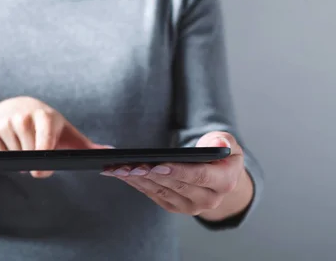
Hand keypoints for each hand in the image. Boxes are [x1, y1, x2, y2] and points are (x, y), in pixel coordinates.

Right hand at [0, 96, 105, 177]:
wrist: (14, 108)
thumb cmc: (47, 125)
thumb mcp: (66, 133)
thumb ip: (88, 147)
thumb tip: (113, 154)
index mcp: (45, 117)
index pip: (44, 143)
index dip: (43, 160)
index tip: (41, 171)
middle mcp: (24, 117)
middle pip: (27, 156)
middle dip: (31, 162)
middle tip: (34, 154)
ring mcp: (5, 121)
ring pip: (12, 156)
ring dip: (18, 160)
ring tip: (22, 147)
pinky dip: (3, 156)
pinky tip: (9, 145)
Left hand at [101, 132, 246, 216]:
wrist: (220, 176)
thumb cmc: (222, 154)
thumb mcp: (229, 143)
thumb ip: (225, 141)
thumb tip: (220, 143)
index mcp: (224, 182)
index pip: (199, 177)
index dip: (178, 171)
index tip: (157, 165)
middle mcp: (208, 200)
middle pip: (175, 186)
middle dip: (150, 174)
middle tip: (129, 165)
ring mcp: (190, 206)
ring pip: (160, 192)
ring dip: (138, 180)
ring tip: (119, 168)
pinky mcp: (175, 206)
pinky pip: (153, 195)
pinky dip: (136, 183)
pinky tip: (121, 173)